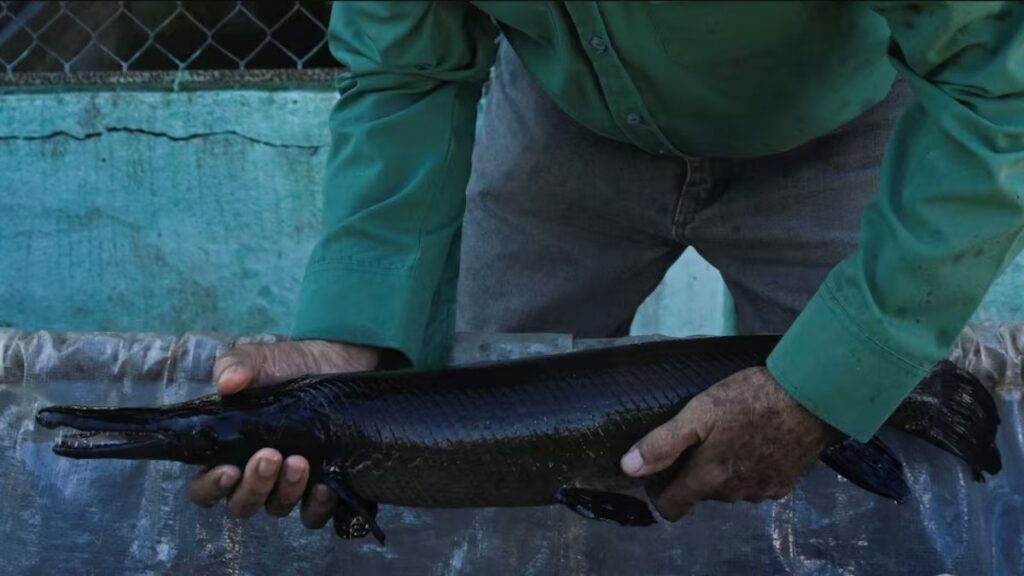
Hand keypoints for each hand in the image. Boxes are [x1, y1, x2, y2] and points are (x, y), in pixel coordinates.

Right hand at [188, 339, 380, 527]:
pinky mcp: (324, 486)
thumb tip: (226, 382)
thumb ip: (235, 365)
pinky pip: (315, 513)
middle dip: (254, 485)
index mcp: (229, 452)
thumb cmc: (290, 366)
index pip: (206, 487)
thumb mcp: (260, 360)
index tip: (228, 469)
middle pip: (242, 504)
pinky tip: (326, 485)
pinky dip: (317, 505)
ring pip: (277, 508)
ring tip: (300, 460)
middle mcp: (258, 476)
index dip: (211, 487)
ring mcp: (290, 485)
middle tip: (270, 455)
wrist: (341, 363)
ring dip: (286, 490)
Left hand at [619, 367, 839, 519]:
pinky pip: (757, 484)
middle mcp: (734, 493)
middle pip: (702, 494)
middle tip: (699, 439)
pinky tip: (756, 441)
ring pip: (730, 489)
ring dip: (724, 471)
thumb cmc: (751, 399)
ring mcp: (762, 491)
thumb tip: (628, 468)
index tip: (660, 473)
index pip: (672, 508)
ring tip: (729, 435)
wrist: (811, 397)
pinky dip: (751, 469)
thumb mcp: (699, 412)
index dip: (661, 493)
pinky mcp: (784, 484)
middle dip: (695, 473)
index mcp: (710, 478)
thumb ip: (663, 443)